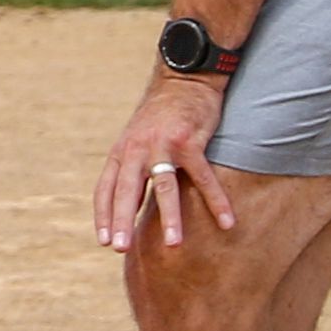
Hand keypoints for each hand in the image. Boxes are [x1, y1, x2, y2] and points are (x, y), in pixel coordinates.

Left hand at [94, 65, 234, 255]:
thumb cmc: (159, 119)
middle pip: (127, 190)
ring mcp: (163, 145)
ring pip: (164, 187)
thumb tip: (124, 210)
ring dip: (170, 217)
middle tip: (121, 249)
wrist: (183, 81)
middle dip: (123, 220)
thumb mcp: (135, 142)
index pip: (105, 189)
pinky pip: (204, 177)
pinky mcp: (190, 141)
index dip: (104, 215)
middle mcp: (137, 149)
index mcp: (121, 153)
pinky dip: (216, 201)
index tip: (105, 241)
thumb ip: (130, 172)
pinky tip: (226, 222)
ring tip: (173, 244)